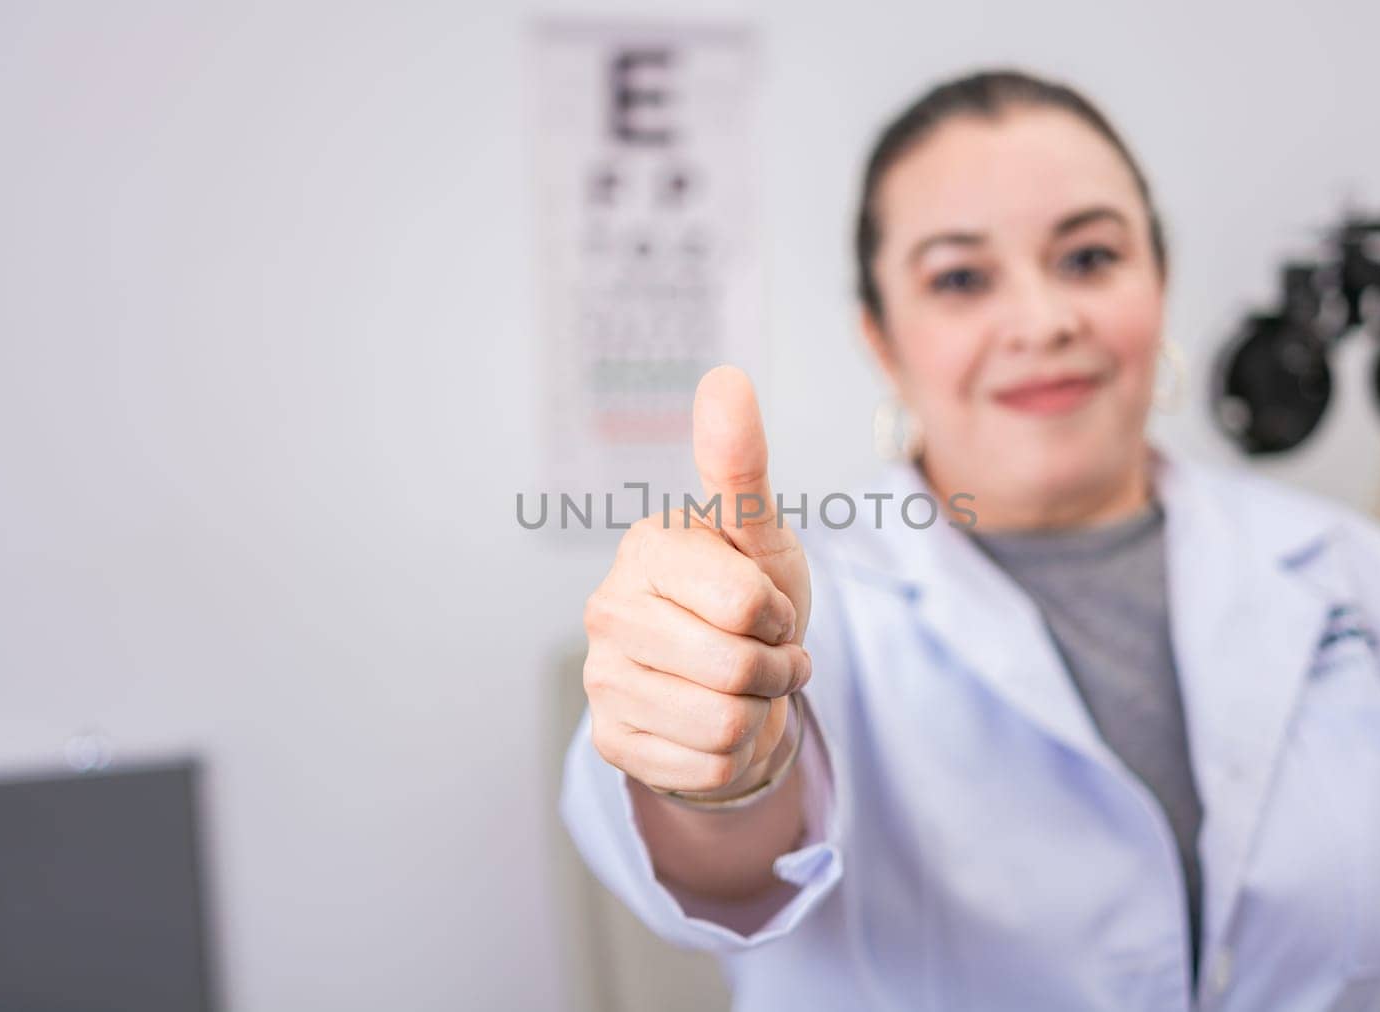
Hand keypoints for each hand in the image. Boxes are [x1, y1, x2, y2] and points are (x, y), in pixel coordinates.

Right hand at [582, 365, 812, 799]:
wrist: (733, 681)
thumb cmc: (748, 596)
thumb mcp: (759, 535)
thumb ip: (741, 464)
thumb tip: (725, 376)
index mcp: (646, 550)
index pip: (746, 604)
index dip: (778, 614)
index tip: (768, 606)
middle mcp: (607, 611)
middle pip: (735, 669)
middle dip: (775, 670)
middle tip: (767, 656)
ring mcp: (602, 680)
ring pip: (722, 726)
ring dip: (758, 713)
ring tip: (745, 689)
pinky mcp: (612, 742)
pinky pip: (706, 768)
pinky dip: (735, 755)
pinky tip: (718, 725)